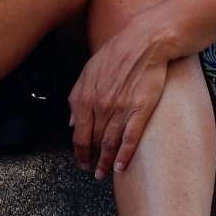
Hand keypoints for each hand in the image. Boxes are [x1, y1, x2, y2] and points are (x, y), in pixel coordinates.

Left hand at [68, 20, 168, 177]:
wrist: (145, 42)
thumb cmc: (117, 54)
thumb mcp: (88, 72)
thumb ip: (76, 98)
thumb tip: (71, 122)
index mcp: (85, 97)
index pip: (78, 133)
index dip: (79, 151)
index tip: (81, 161)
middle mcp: (100, 106)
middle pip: (93, 141)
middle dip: (91, 159)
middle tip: (93, 171)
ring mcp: (120, 110)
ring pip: (110, 144)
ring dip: (105, 162)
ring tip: (105, 173)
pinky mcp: (140, 110)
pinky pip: (130, 139)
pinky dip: (124, 156)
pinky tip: (121, 167)